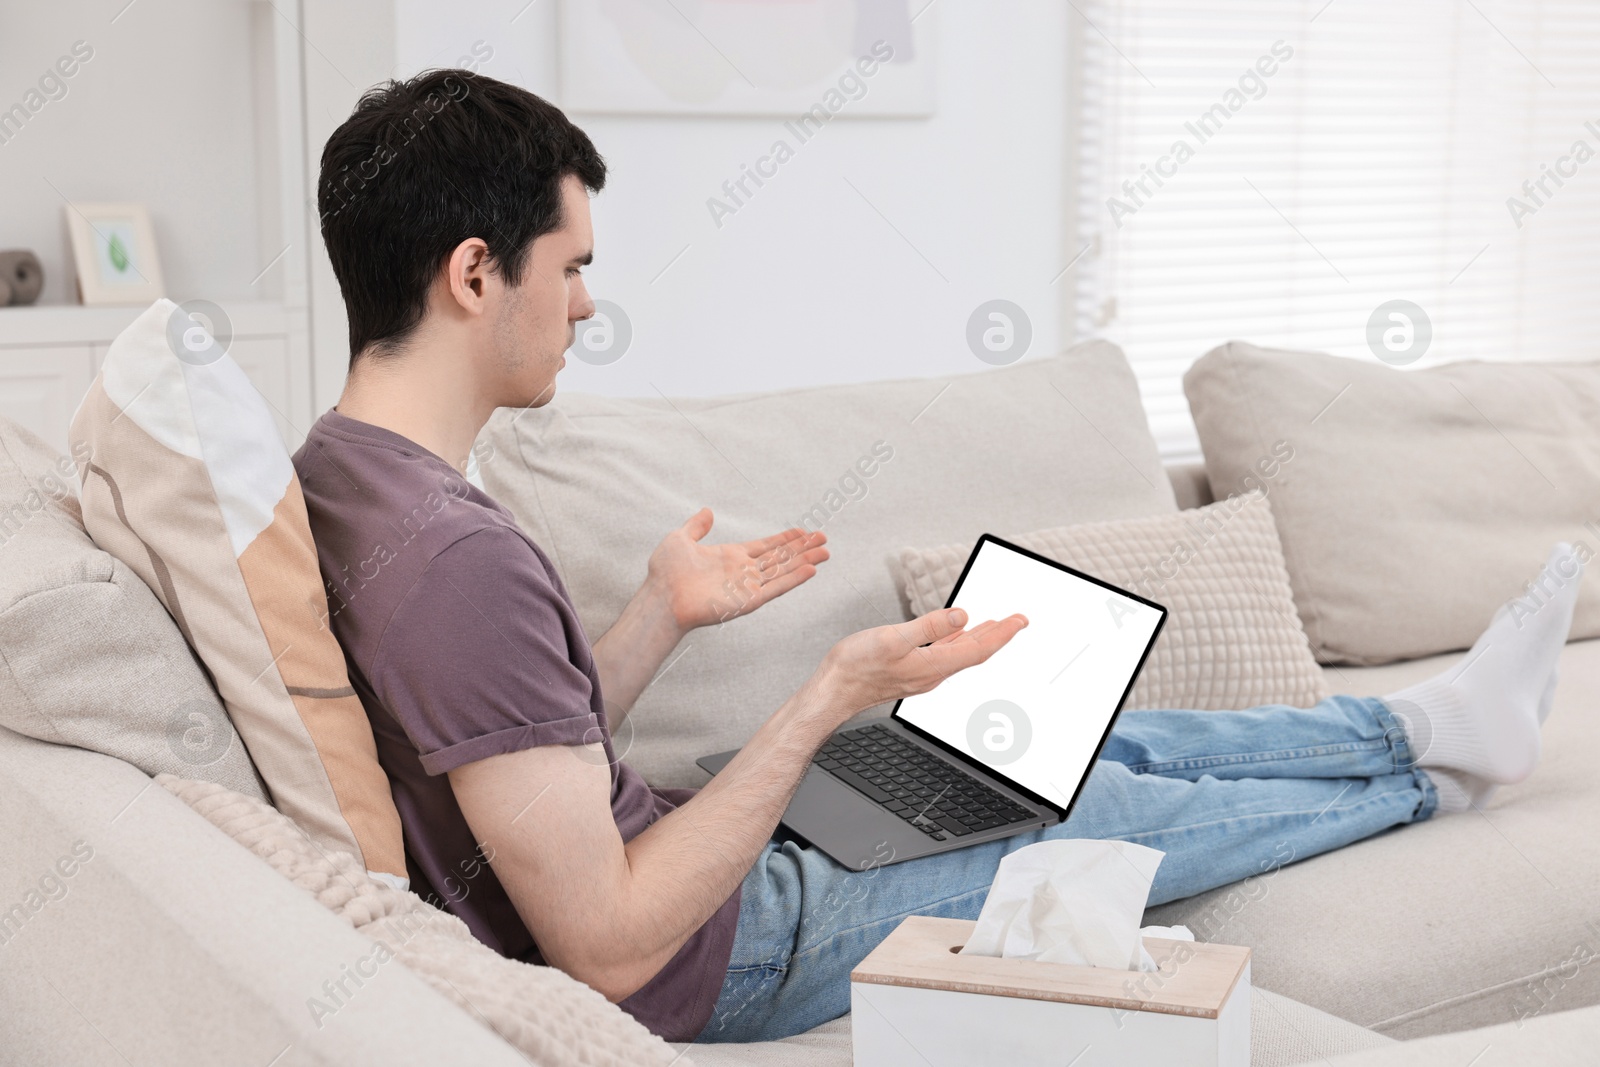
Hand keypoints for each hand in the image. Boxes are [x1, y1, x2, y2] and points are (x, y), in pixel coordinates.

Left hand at [646, 508, 829, 632]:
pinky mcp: (748, 600)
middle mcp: (743, 571)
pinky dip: (793, 579)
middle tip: (824, 538)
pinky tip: (810, 570)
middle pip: (780, 557)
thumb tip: (707, 511)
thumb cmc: (666, 573)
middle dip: (802, 548)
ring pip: (783, 571)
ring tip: (826, 552)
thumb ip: (696, 527)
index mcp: (730, 556)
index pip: (765, 546)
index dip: (784, 539)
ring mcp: (747, 586)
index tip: (803, 531)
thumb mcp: (680, 539)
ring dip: (805, 561)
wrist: (662, 597)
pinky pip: (776, 588)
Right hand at [817, 607, 1027, 717]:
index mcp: (933, 665)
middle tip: (1017, 620)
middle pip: (974, 652)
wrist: (833, 691)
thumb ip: (929, 626)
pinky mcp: (911, 671)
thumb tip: (961, 615)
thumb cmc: (856, 667)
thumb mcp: (893, 638)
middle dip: (998, 635)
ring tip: (996, 625)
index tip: (1019, 620)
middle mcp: (933, 673)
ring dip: (980, 638)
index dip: (1002, 633)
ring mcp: (922, 673)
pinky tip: (957, 634)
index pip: (978, 648)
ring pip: (960, 654)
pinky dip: (958, 641)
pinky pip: (945, 654)